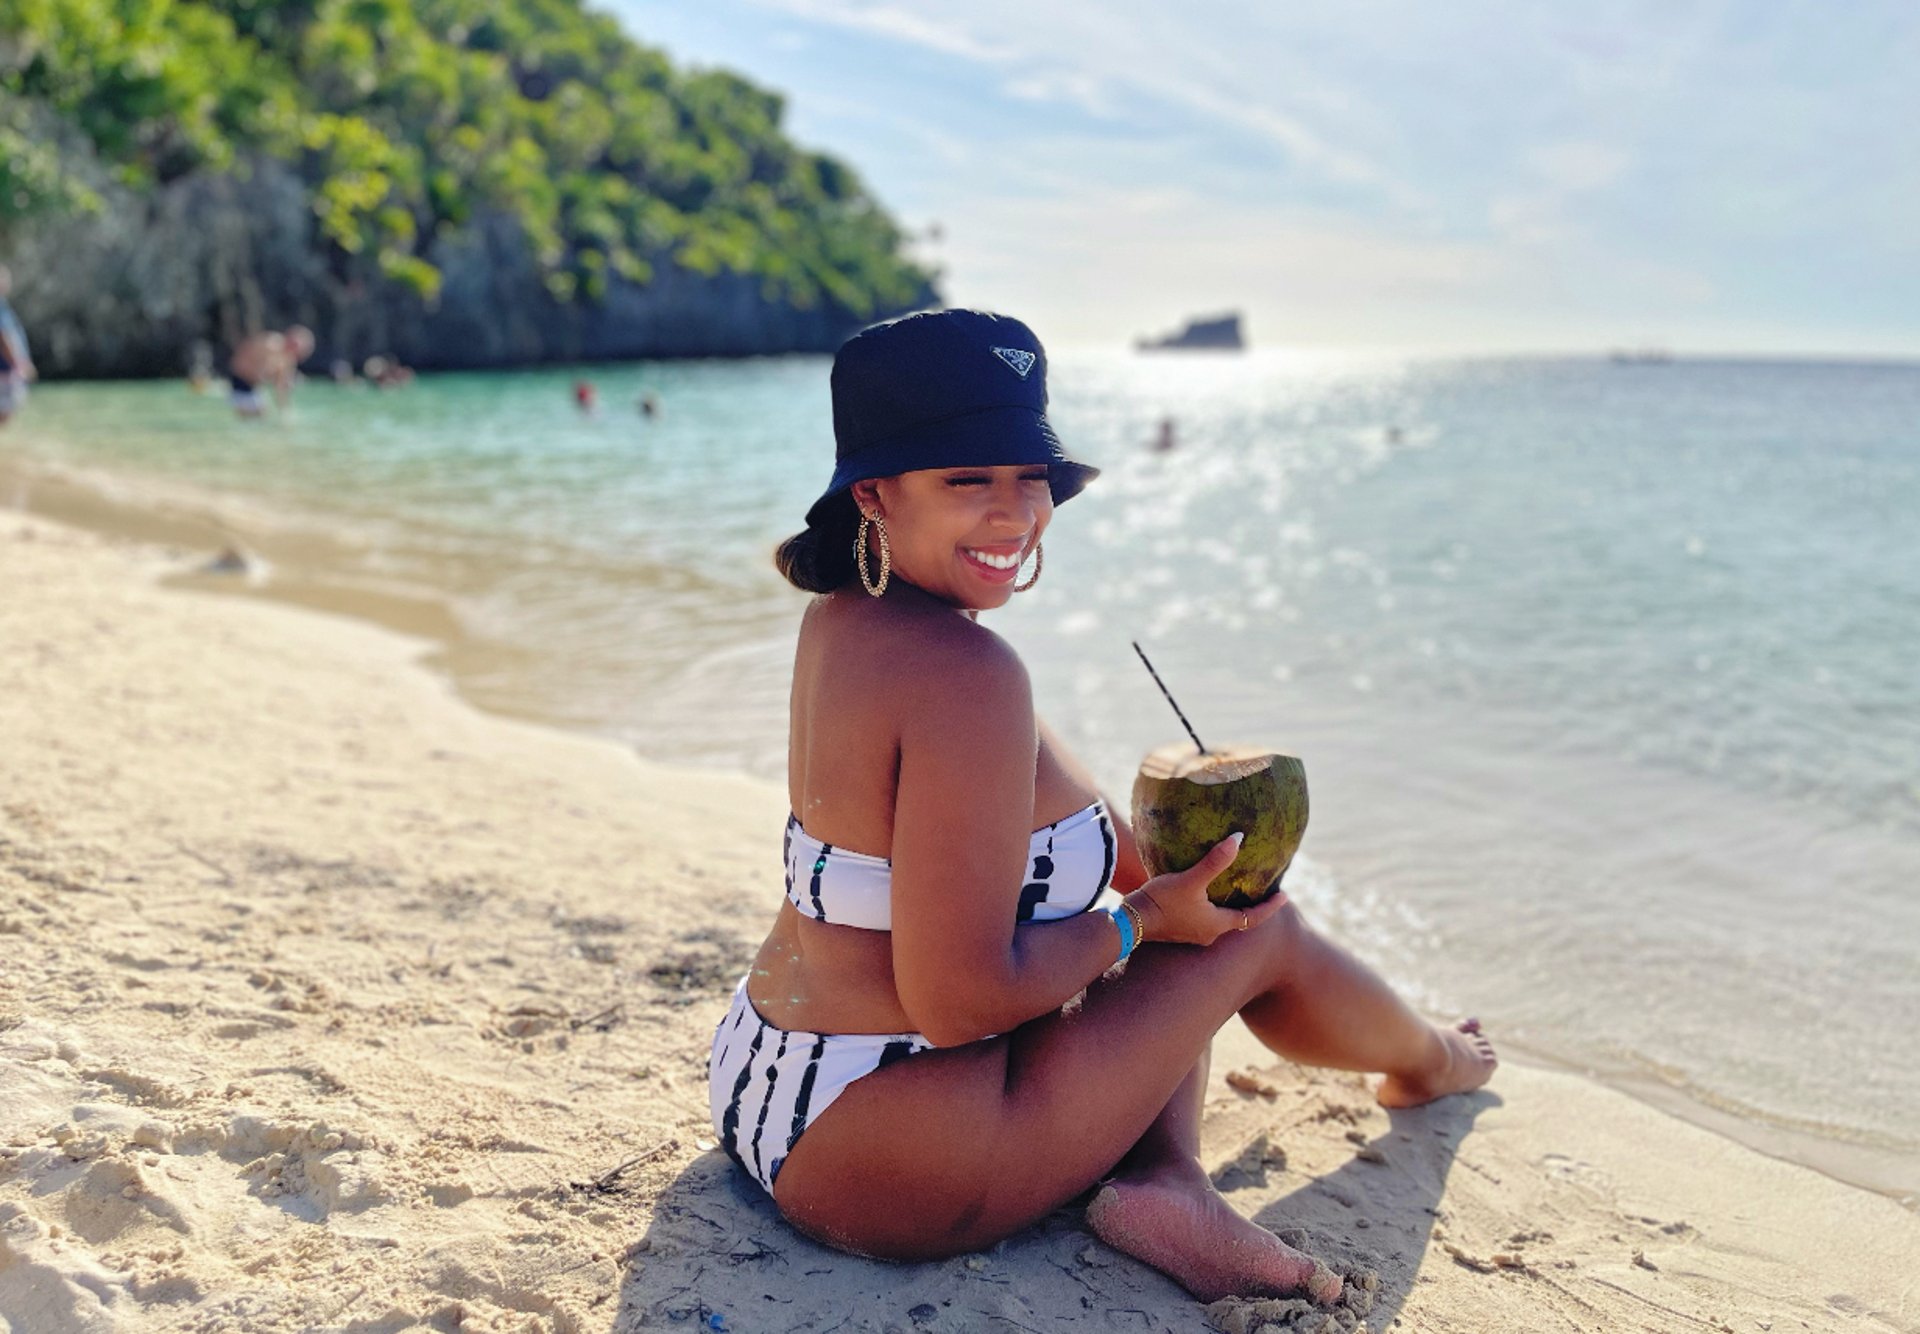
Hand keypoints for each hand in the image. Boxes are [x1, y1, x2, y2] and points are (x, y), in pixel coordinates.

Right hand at [1124, 833, 1289, 946]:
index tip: (1286, 896)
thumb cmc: (1163, 902)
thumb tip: (1239, 839)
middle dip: (1251, 907)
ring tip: (1235, 888)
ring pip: (1220, 919)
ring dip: (1230, 906)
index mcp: (1217, 925)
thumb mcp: (1191, 880)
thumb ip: (1215, 862)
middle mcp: (1208, 933)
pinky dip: (1212, 905)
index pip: (1253, 919)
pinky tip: (1205, 891)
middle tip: (1262, 890)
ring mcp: (1192, 933)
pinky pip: (1203, 917)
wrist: (1130, 921)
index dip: (1271, 907)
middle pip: (1238, 920)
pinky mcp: (1178, 928)